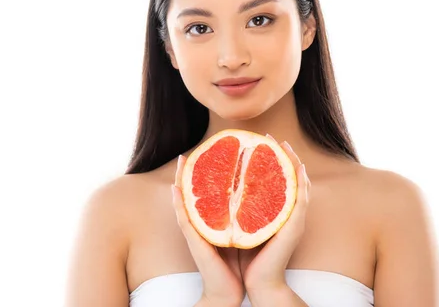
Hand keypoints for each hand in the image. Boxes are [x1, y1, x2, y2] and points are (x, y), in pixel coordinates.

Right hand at [172, 155, 244, 306]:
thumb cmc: (240, 262)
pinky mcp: (195, 241)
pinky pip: (185, 219)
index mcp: (217, 218)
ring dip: (181, 179)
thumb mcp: (248, 230)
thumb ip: (249, 212)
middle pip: (196, 190)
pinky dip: (179, 203)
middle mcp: (204, 221)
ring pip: (186, 200)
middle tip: (193, 148)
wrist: (231, 291)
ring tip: (181, 159)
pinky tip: (176, 188)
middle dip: (193, 169)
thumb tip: (262, 190)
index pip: (212, 189)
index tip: (215, 149)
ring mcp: (197, 231)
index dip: (211, 169)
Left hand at [238, 138, 310, 295]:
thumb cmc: (247, 258)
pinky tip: (297, 168)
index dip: (273, 160)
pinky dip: (301, 183)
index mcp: (275, 213)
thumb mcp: (239, 226)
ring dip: (294, 163)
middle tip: (272, 136)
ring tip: (284, 145)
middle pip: (290, 178)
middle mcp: (287, 214)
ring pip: (299, 184)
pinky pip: (301, 201)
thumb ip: (236, 208)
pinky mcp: (294, 228)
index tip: (262, 142)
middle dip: (284, 155)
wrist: (257, 284)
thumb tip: (221, 187)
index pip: (277, 181)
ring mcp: (293, 220)